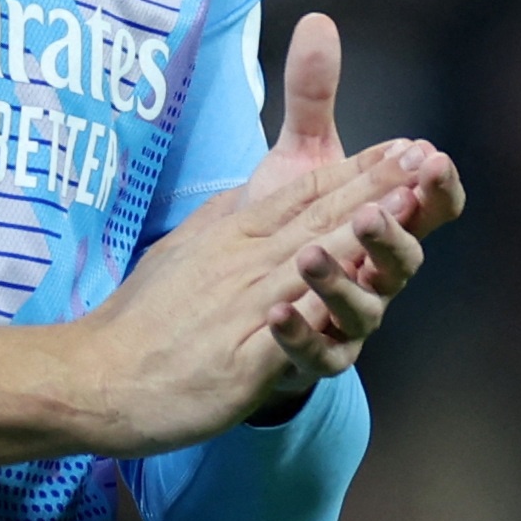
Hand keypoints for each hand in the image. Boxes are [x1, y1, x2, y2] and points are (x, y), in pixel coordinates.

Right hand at [62, 138, 436, 456]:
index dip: (360, 170)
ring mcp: (239, 312)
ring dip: (358, 239)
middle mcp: (240, 264)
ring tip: (400, 212)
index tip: (406, 147)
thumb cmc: (144, 316)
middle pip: (318, 220)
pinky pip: (277, 340)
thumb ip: (228, 221)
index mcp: (233, 234)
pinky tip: (338, 304)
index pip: (306, 194)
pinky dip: (306, 319)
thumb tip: (254, 192)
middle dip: (376, 189)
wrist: (95, 373)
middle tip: (424, 160)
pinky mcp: (234, 364)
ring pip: (307, 269)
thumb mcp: (186, 247)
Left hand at [244, 13, 465, 399]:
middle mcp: (377, 274)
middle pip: (405, 256)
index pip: (429, 206)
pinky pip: (317, 353)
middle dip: (395, 229)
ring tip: (311, 253)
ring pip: (366, 308)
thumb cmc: (288, 229)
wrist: (241, 305)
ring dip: (343, 280)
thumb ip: (311, 99)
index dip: (436, 186)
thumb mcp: (298, 161)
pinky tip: (275, 310)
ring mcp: (350, 319)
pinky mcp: (313, 355)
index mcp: (383, 224)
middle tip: (380, 205)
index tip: (433, 156)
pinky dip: (300, 332)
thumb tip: (318, 20)